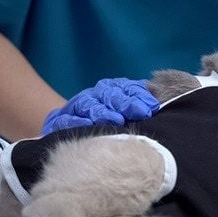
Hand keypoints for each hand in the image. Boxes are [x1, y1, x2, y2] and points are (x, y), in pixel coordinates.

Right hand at [41, 78, 159, 134]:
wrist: (69, 128)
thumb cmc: (106, 121)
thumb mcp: (125, 112)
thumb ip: (141, 105)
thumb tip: (158, 106)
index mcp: (111, 89)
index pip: (127, 88)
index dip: (140, 96)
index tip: (153, 107)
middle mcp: (94, 95)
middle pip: (110, 95)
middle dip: (126, 103)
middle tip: (141, 113)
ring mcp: (76, 107)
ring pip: (89, 105)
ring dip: (104, 112)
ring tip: (117, 120)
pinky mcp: (59, 121)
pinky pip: (67, 120)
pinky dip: (76, 122)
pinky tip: (88, 126)